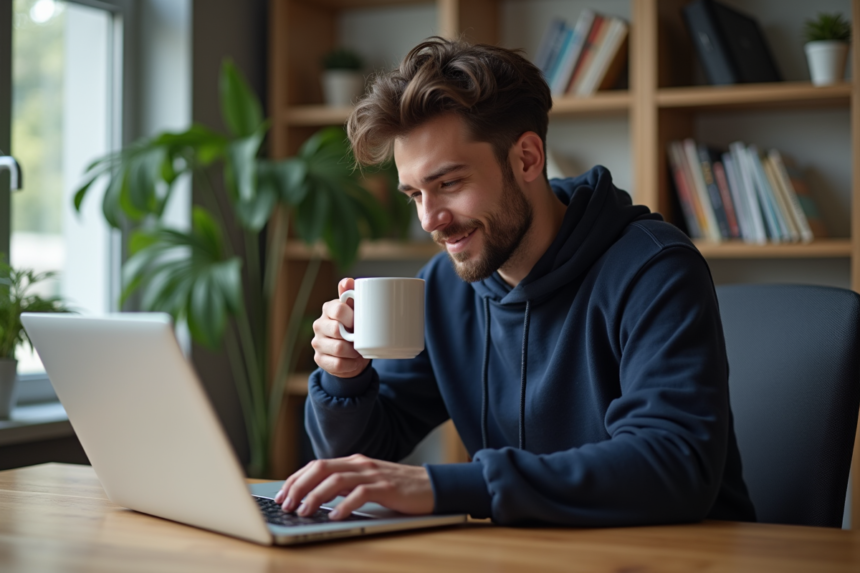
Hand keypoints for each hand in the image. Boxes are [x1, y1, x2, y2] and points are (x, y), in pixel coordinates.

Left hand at [273, 454, 434, 519]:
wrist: (431, 486)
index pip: (316, 465)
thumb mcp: (366, 483)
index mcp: (352, 462)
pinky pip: (361, 494)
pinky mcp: (387, 487)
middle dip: (299, 486)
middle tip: (286, 505)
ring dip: (316, 497)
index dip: (295, 479)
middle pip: (321, 468)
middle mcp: (360, 464)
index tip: (281, 495)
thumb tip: (314, 497)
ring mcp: (373, 474)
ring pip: (337, 480)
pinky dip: (344, 505)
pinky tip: (335, 516)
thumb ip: (344, 486)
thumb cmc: (397, 488)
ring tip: (304, 512)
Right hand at [311, 278, 370, 378]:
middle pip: (336, 330)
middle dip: (353, 336)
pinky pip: (337, 364)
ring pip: (337, 349)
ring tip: (359, 350)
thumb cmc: (354, 326)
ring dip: (353, 352)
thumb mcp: (356, 310)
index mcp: (328, 309)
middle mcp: (319, 325)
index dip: (351, 317)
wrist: (351, 352)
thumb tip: (347, 281)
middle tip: (361, 338)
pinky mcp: (319, 359)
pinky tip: (354, 361)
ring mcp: (317, 343)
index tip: (359, 322)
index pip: (337, 309)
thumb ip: (352, 295)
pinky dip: (350, 364)